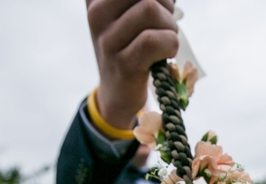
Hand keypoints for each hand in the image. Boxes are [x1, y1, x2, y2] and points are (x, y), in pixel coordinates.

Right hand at [87, 0, 177, 129]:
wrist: (118, 93)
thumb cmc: (132, 47)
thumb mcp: (129, 15)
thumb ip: (147, 0)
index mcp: (97, 0)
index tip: (160, 7)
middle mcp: (96, 15)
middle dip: (166, 6)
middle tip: (164, 25)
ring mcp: (107, 40)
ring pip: (150, 10)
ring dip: (170, 26)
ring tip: (165, 40)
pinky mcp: (122, 63)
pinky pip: (153, 40)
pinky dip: (170, 44)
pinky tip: (166, 53)